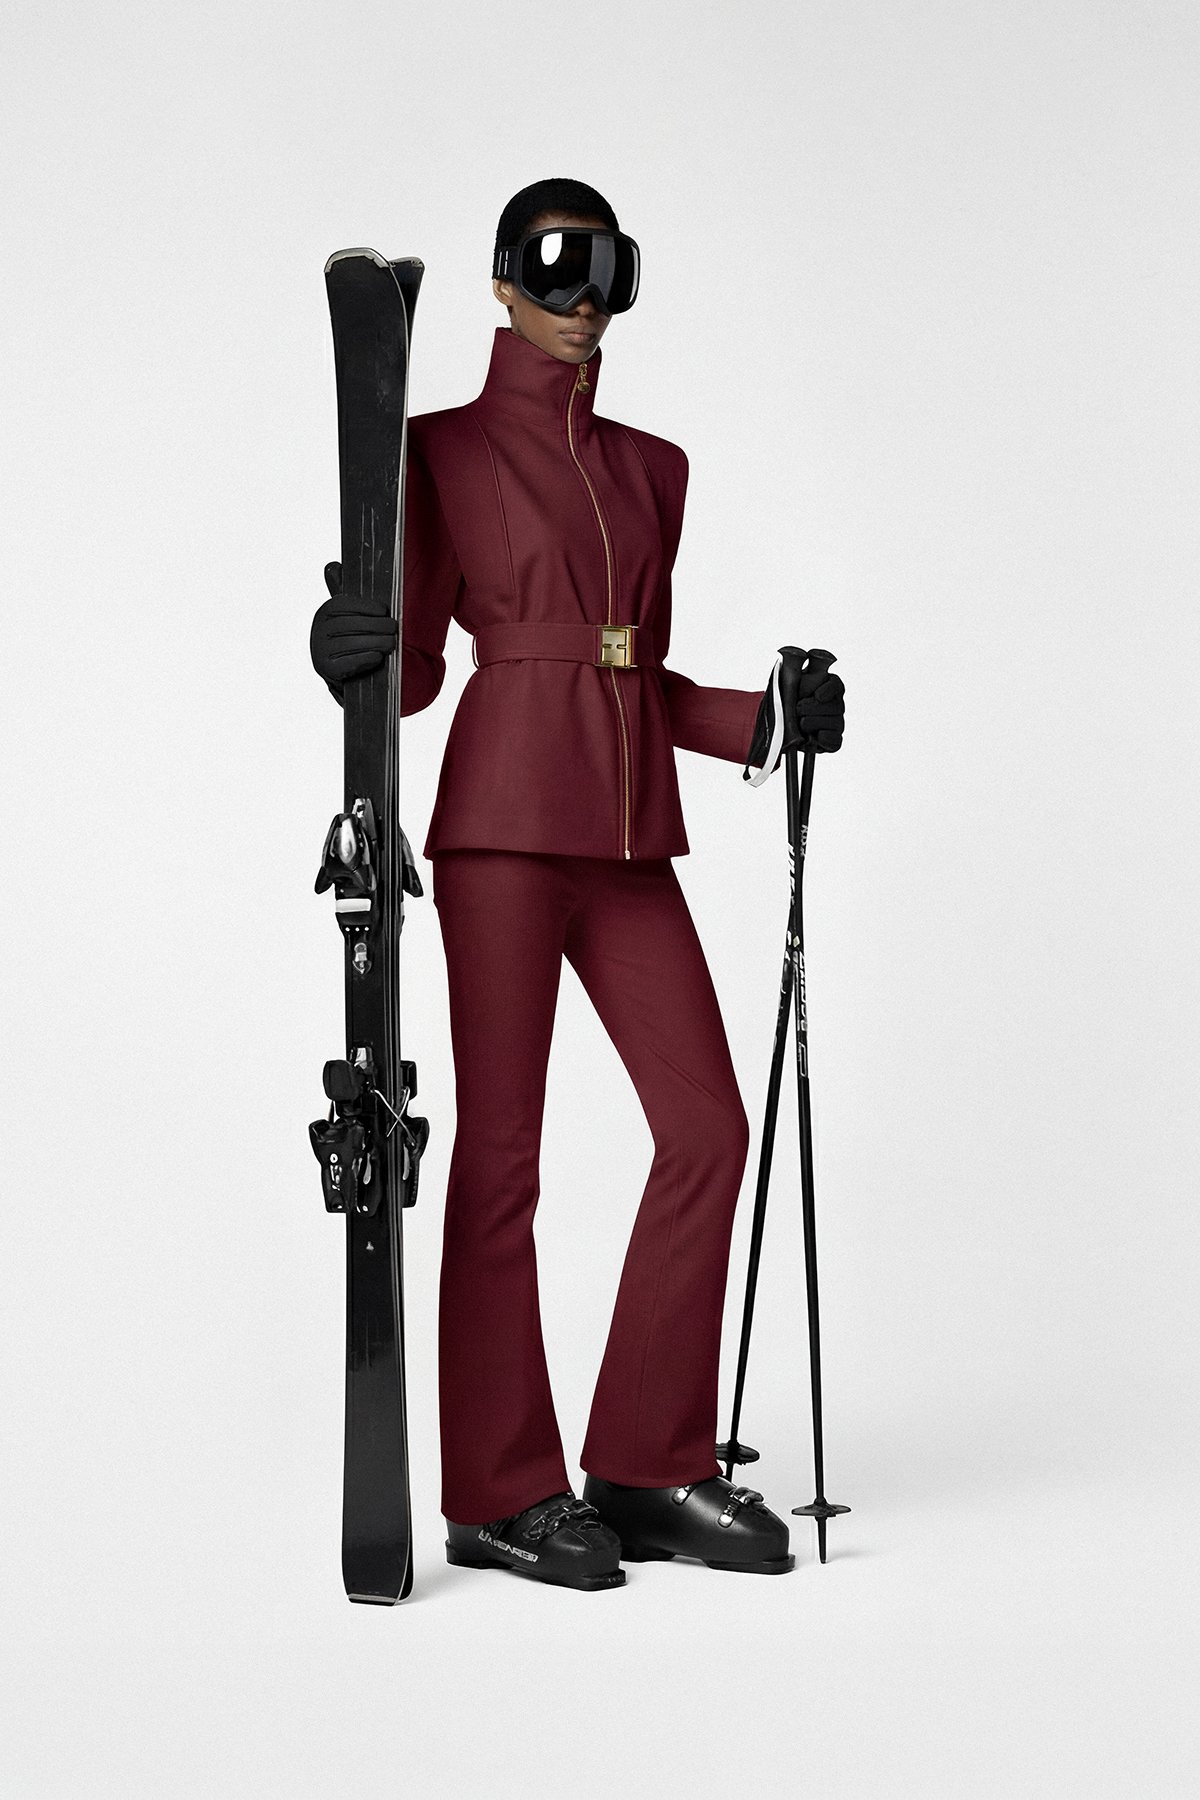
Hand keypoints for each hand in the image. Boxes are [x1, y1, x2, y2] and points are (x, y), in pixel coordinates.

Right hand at [309, 560, 398, 698]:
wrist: (340, 670)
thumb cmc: (348, 637)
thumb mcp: (346, 614)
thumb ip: (343, 592)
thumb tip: (333, 566)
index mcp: (324, 612)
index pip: (342, 605)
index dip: (364, 606)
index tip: (383, 610)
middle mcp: (318, 630)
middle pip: (348, 625)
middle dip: (375, 626)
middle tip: (394, 628)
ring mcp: (320, 651)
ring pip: (350, 644)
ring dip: (375, 643)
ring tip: (391, 643)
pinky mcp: (326, 669)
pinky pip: (347, 663)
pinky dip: (364, 659)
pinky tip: (377, 657)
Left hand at [743, 647, 844, 783]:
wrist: (777, 724)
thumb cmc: (786, 700)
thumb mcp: (787, 682)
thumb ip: (795, 668)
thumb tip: (800, 655)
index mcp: (828, 687)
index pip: (836, 685)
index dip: (829, 690)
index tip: (817, 695)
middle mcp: (836, 704)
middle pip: (835, 706)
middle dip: (814, 708)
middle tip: (798, 709)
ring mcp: (836, 723)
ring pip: (834, 723)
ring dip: (814, 723)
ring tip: (800, 724)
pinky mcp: (832, 741)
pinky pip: (835, 741)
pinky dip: (825, 740)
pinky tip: (814, 738)